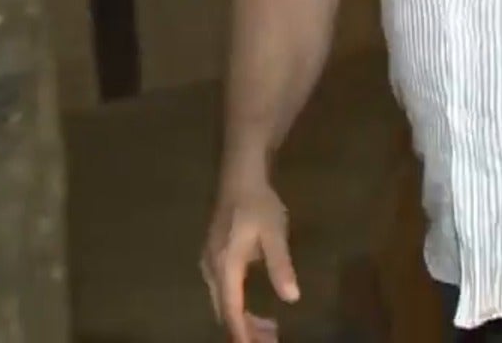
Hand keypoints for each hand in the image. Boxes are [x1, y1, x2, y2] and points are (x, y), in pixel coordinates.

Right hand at [202, 174, 299, 341]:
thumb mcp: (274, 234)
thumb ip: (281, 265)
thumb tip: (292, 297)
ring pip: (222, 302)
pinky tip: (253, 308)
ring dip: (243, 319)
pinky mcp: (213, 257)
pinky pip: (222, 291)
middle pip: (224, 311)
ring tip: (268, 330)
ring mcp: (210, 262)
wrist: (240, 175)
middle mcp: (212, 269)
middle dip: (245, 331)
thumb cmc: (259, 203)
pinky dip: (238, 305)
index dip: (243, 335)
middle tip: (272, 341)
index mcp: (225, 267)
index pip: (231, 311)